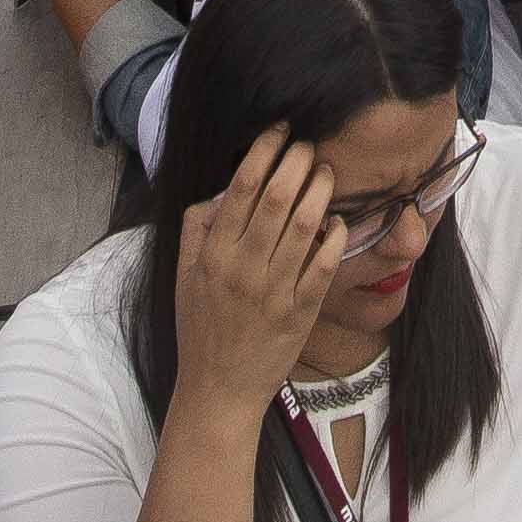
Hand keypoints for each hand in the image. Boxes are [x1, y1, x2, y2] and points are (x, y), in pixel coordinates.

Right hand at [161, 127, 352, 422]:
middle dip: (298, 161)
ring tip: (326, 172)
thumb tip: (222, 190)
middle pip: (278, 197)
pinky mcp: (301, 312)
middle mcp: (244, 268)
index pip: (242, 186)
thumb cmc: (201, 328)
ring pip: (306, 224)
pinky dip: (334, 236)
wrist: (219, 389)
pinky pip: (324, 264)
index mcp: (213, 254)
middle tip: (308, 146)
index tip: (279, 132)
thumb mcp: (184, 276)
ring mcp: (275, 291)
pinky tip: (337, 221)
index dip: (264, 151)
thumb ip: (196, 229)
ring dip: (321, 190)